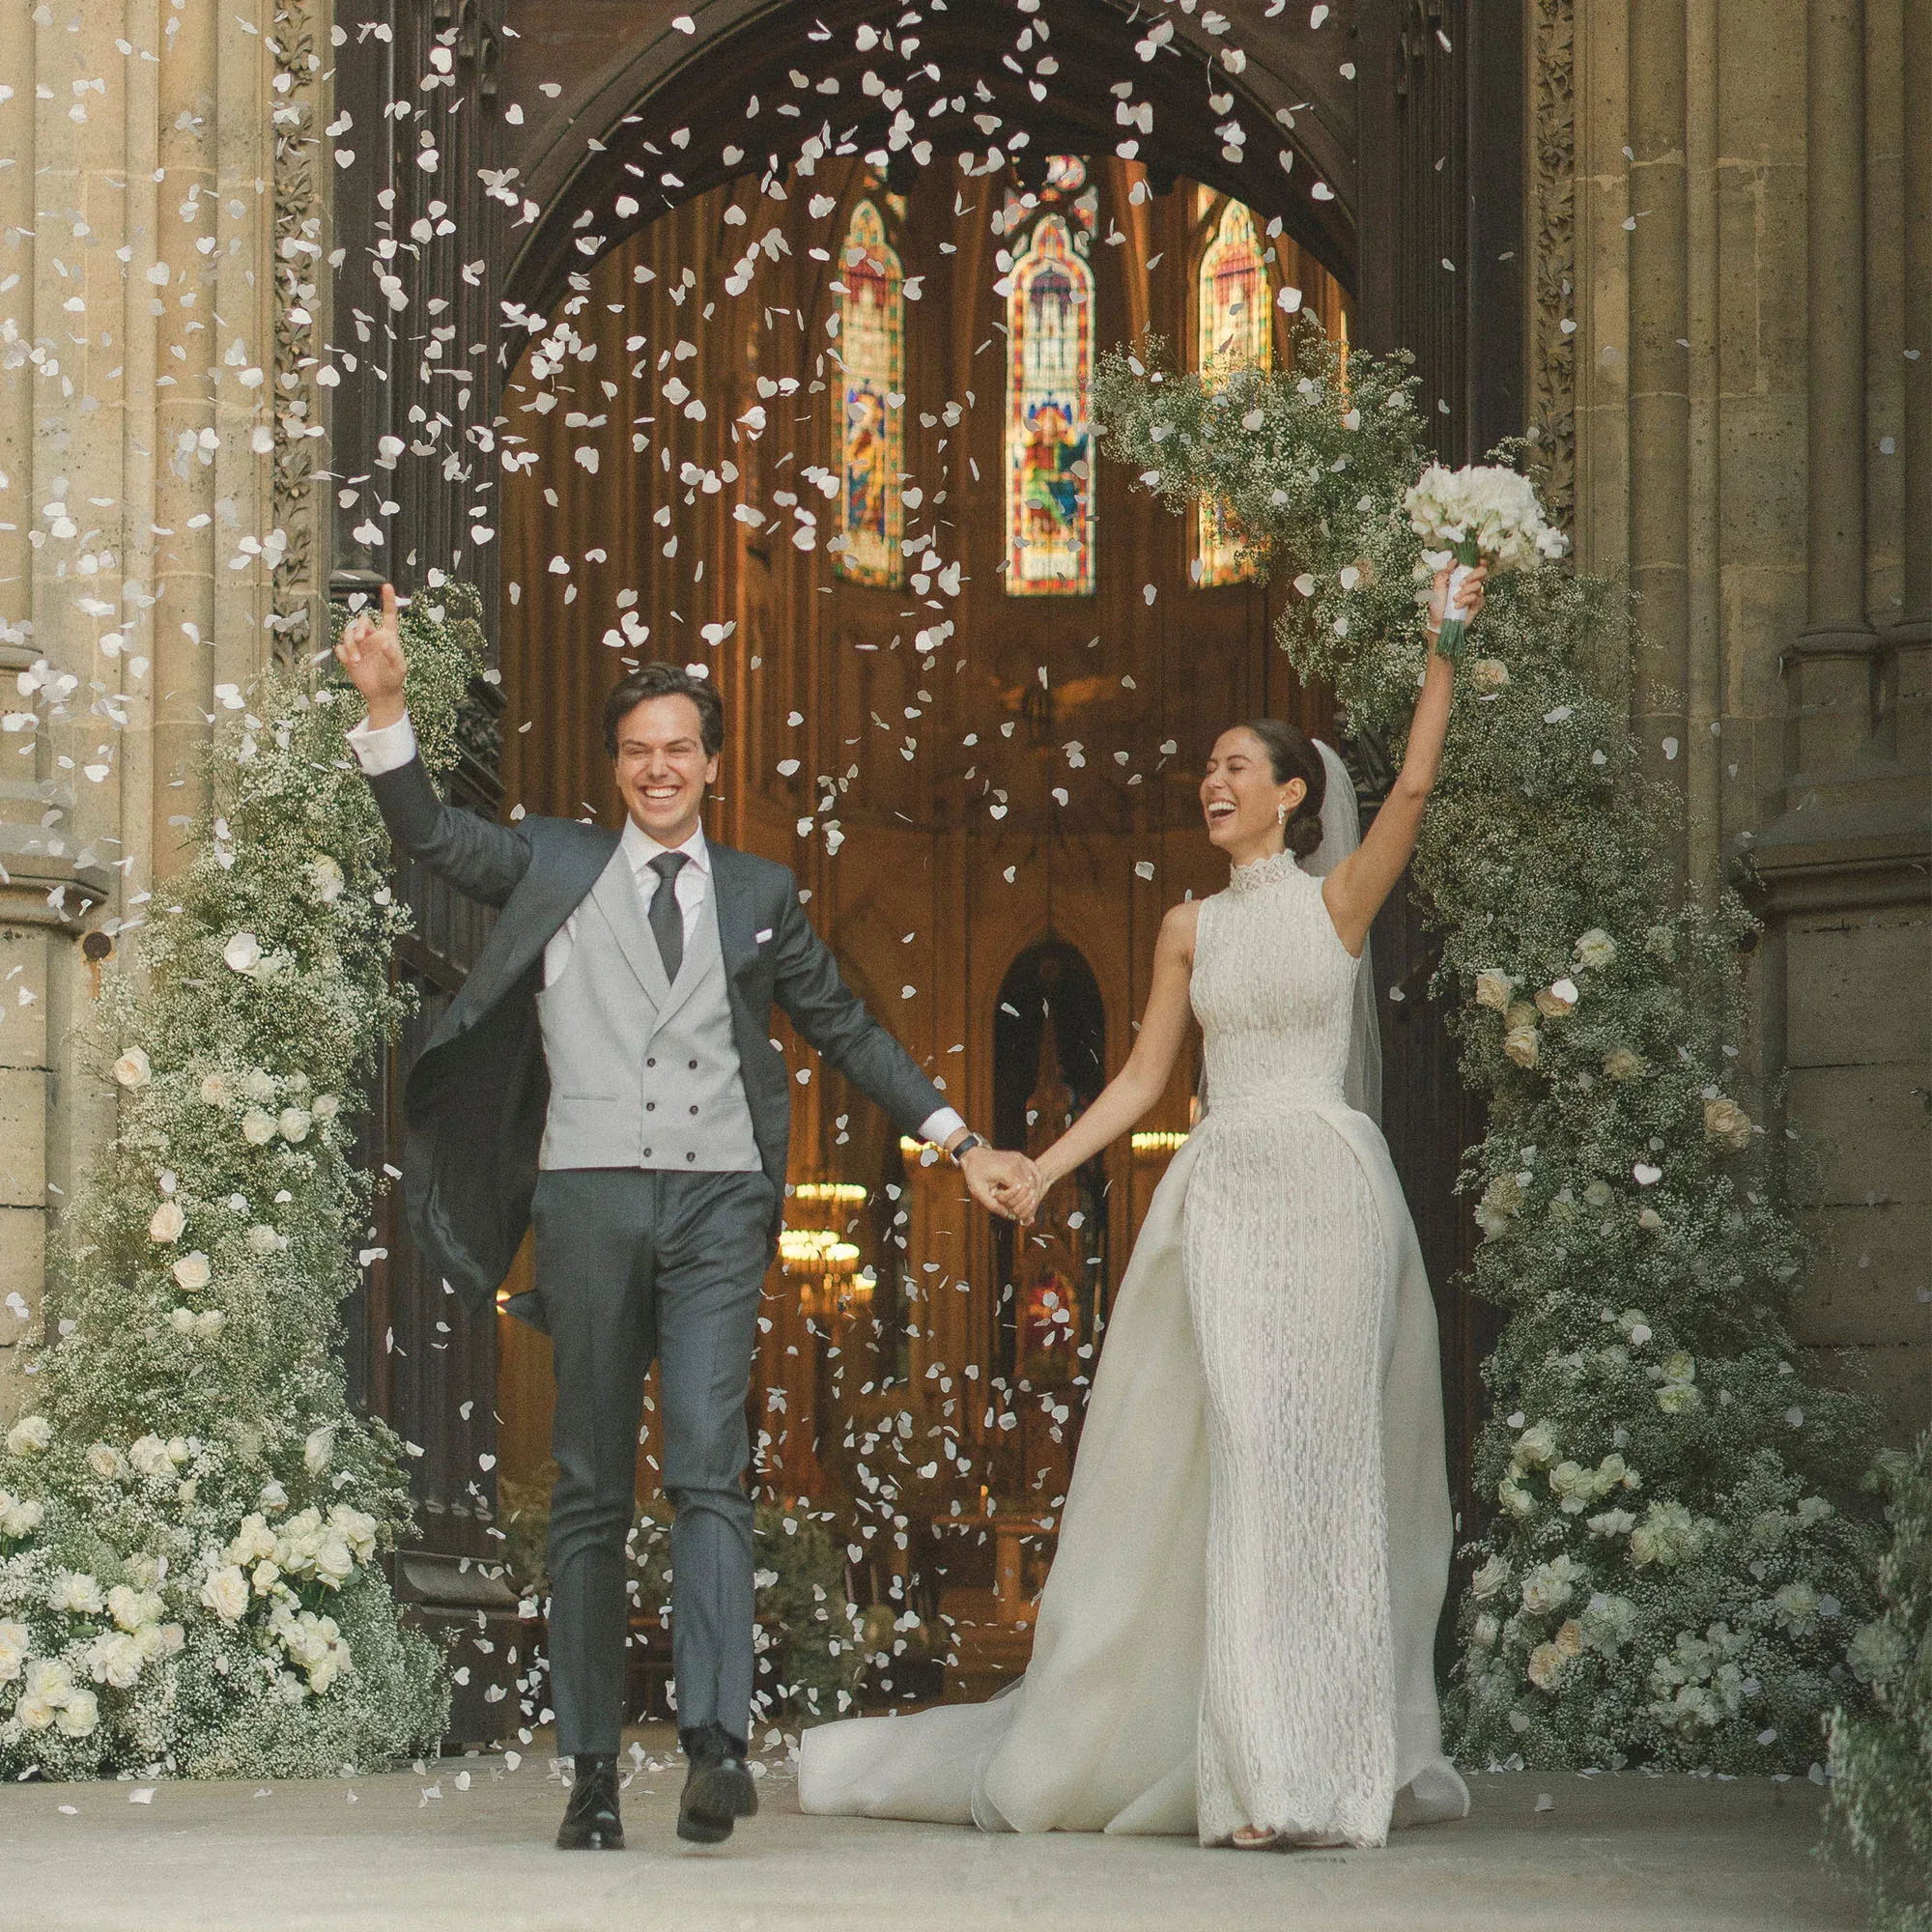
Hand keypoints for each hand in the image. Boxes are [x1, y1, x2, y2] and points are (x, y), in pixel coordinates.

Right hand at [334, 581, 407, 727]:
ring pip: (348, 633)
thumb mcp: (399, 668)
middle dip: (359, 627)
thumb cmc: (394, 678)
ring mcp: (360, 645)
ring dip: (350, 645)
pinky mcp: (349, 655)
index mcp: (388, 636)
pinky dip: (343, 654)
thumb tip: (386, 642)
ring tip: (356, 661)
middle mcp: (372, 637)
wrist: (381, 693)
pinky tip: (350, 663)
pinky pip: (340, 648)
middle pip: (362, 621)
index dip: (388, 600)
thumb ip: (394, 654)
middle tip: (361, 639)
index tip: (387, 586)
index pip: (388, 615)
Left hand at [960, 1145, 1038, 1221]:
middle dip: (1024, 1202)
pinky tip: (1031, 1193)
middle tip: (1016, 1211)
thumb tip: (1008, 1215)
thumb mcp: (978, 1191)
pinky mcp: (1022, 1159)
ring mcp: (1021, 1159)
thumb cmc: (975, 1173)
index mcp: (1007, 1170)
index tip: (1006, 1206)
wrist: (974, 1155)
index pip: (1021, 1191)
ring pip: (1035, 1181)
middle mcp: (1017, 1163)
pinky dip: (1035, 1184)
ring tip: (1023, 1204)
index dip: (1016, 1202)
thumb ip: (992, 1205)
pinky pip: (1036, 1173)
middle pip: (1030, 1187)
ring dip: (1031, 1194)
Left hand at [1425, 558, 1487, 636]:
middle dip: (1472, 575)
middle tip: (1460, 583)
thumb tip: (1453, 560)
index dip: (1480, 560)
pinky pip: (1476, 597)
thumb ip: (1444, 572)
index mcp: (1461, 576)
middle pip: (1482, 571)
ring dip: (1464, 592)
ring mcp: (1475, 593)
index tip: (1479, 559)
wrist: (1439, 622)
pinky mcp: (1478, 604)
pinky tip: (1457, 606)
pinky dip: (1465, 601)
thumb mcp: (1436, 587)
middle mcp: (1469, 583)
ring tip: (1454, 599)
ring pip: (1478, 585)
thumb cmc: (1437, 605)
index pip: (1475, 564)